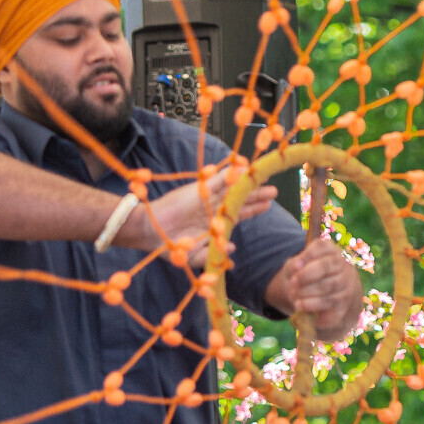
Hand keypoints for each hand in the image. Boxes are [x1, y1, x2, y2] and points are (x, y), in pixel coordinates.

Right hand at [122, 180, 277, 264]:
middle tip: (274, 191)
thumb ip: (214, 253)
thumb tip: (232, 248)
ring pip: (232, 188)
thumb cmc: (170, 246)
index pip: (237, 214)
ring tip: (264, 178)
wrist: (149, 234)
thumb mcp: (195, 255)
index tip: (268, 205)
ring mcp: (206, 197)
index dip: (253, 209)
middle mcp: (212, 208)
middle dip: (256, 195)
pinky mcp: (198, 189)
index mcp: (212, 223)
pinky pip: (217, 179)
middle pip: (239, 200)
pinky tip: (243, 168)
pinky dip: (229, 173)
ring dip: (248, 183)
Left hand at [265, 238, 363, 339]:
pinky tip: (304, 310)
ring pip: (328, 287)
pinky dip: (316, 308)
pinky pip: (331, 305)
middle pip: (325, 267)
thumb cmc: (307, 276)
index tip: (296, 265)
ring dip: (309, 294)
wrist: (323, 297)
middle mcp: (341, 266)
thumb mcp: (297, 267)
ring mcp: (345, 285)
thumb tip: (296, 268)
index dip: (308, 255)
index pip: (322, 247)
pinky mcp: (343, 304)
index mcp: (330, 251)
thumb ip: (294, 265)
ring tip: (296, 301)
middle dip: (306, 276)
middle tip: (293, 284)